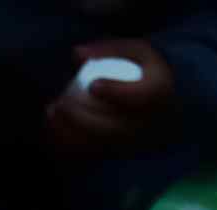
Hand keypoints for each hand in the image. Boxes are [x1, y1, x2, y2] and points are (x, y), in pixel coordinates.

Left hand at [44, 40, 176, 157]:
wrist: (166, 102)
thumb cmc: (147, 71)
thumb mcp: (137, 51)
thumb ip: (109, 49)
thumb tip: (77, 53)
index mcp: (158, 93)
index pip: (140, 97)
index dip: (116, 92)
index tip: (94, 85)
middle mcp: (146, 123)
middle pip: (112, 127)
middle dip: (80, 117)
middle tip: (59, 103)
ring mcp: (131, 142)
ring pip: (97, 144)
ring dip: (68, 133)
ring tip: (51, 112)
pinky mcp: (116, 151)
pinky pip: (88, 153)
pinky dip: (66, 143)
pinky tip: (51, 127)